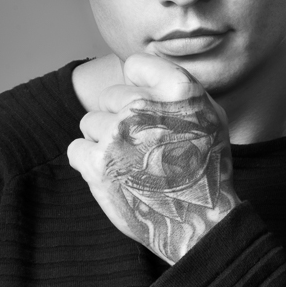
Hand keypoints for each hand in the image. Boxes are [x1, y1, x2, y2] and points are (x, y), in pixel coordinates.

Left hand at [68, 53, 240, 264]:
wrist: (199, 221)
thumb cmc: (205, 167)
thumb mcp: (210, 115)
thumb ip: (177, 86)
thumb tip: (136, 69)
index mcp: (178, 90)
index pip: (135, 65)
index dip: (135, 85)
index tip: (143, 107)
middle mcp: (145, 106)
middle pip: (108, 96)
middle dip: (120, 118)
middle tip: (141, 146)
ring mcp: (119, 135)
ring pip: (89, 123)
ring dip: (103, 141)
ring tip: (129, 164)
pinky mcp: (99, 164)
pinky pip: (76, 148)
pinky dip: (88, 162)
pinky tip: (112, 175)